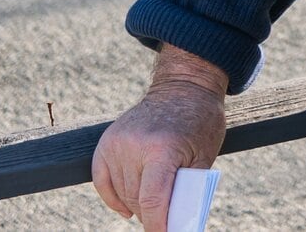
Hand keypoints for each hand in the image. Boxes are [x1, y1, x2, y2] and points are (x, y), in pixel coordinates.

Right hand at [93, 50, 228, 231]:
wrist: (183, 88)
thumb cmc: (200, 123)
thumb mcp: (204, 157)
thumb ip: (188, 189)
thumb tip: (175, 222)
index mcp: (162, 148)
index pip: (153, 200)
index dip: (158, 225)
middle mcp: (135, 145)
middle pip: (136, 199)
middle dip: (151, 215)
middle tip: (166, 219)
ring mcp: (118, 142)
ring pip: (121, 192)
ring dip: (136, 206)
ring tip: (153, 207)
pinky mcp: (107, 141)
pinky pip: (101, 180)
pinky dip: (113, 198)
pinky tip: (127, 209)